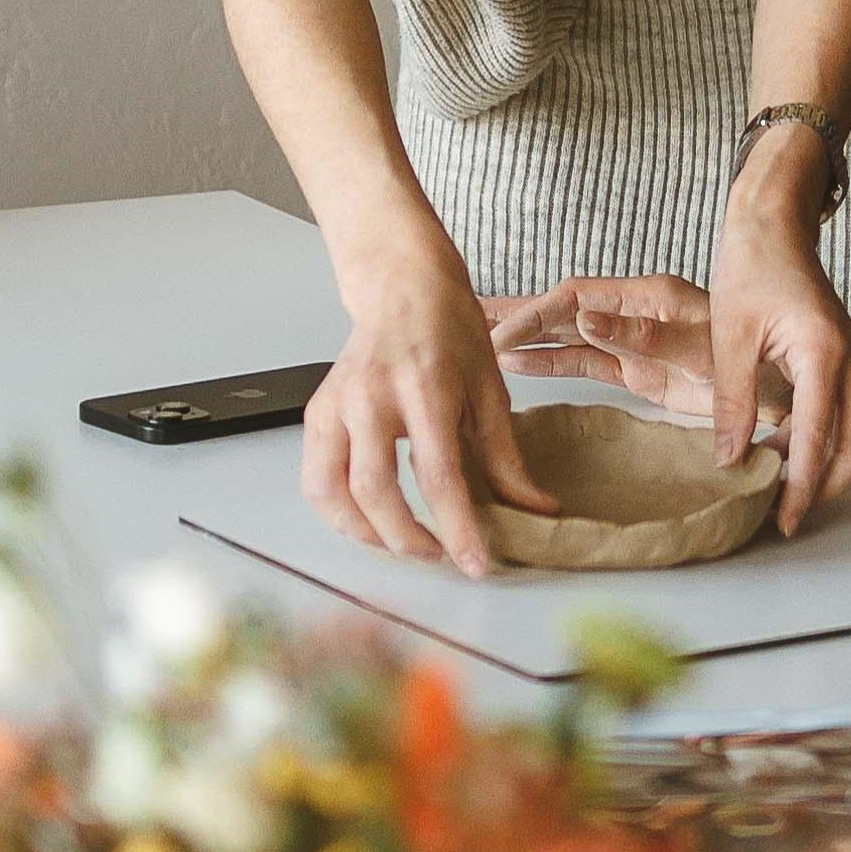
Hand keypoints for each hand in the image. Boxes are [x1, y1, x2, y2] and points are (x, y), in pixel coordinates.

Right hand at [303, 253, 555, 577]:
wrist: (403, 288)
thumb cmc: (449, 331)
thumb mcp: (490, 389)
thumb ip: (507, 457)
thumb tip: (536, 509)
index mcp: (425, 388)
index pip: (437, 475)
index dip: (456, 528)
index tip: (474, 564)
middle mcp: (372, 396)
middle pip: (374, 490)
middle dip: (405, 539)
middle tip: (437, 554)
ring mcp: (336, 403)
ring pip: (331, 491)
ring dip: (364, 532)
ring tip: (399, 543)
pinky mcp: (316, 411)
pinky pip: (314, 478)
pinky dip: (337, 511)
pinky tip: (366, 520)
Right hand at [484, 274, 784, 427]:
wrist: (790, 391)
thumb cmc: (752, 362)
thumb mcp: (699, 348)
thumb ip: (641, 335)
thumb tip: (582, 318)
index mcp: (647, 298)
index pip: (575, 298)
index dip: (535, 313)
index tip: (499, 333)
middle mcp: (633, 315)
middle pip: (561, 311)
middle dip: (516, 315)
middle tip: (465, 317)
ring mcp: (632, 344)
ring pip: (566, 338)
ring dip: (525, 340)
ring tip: (478, 340)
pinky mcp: (638, 372)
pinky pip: (584, 364)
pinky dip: (550, 365)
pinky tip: (517, 368)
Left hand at [704, 182, 850, 533]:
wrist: (774, 222)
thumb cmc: (750, 266)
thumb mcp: (729, 335)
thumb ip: (731, 401)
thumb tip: (729, 461)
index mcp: (824, 354)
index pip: (818, 440)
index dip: (801, 488)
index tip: (783, 522)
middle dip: (826, 489)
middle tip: (783, 514)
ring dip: (825, 468)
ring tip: (776, 487)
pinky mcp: (849, 362)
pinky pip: (848, 417)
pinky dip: (823, 443)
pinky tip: (780, 449)